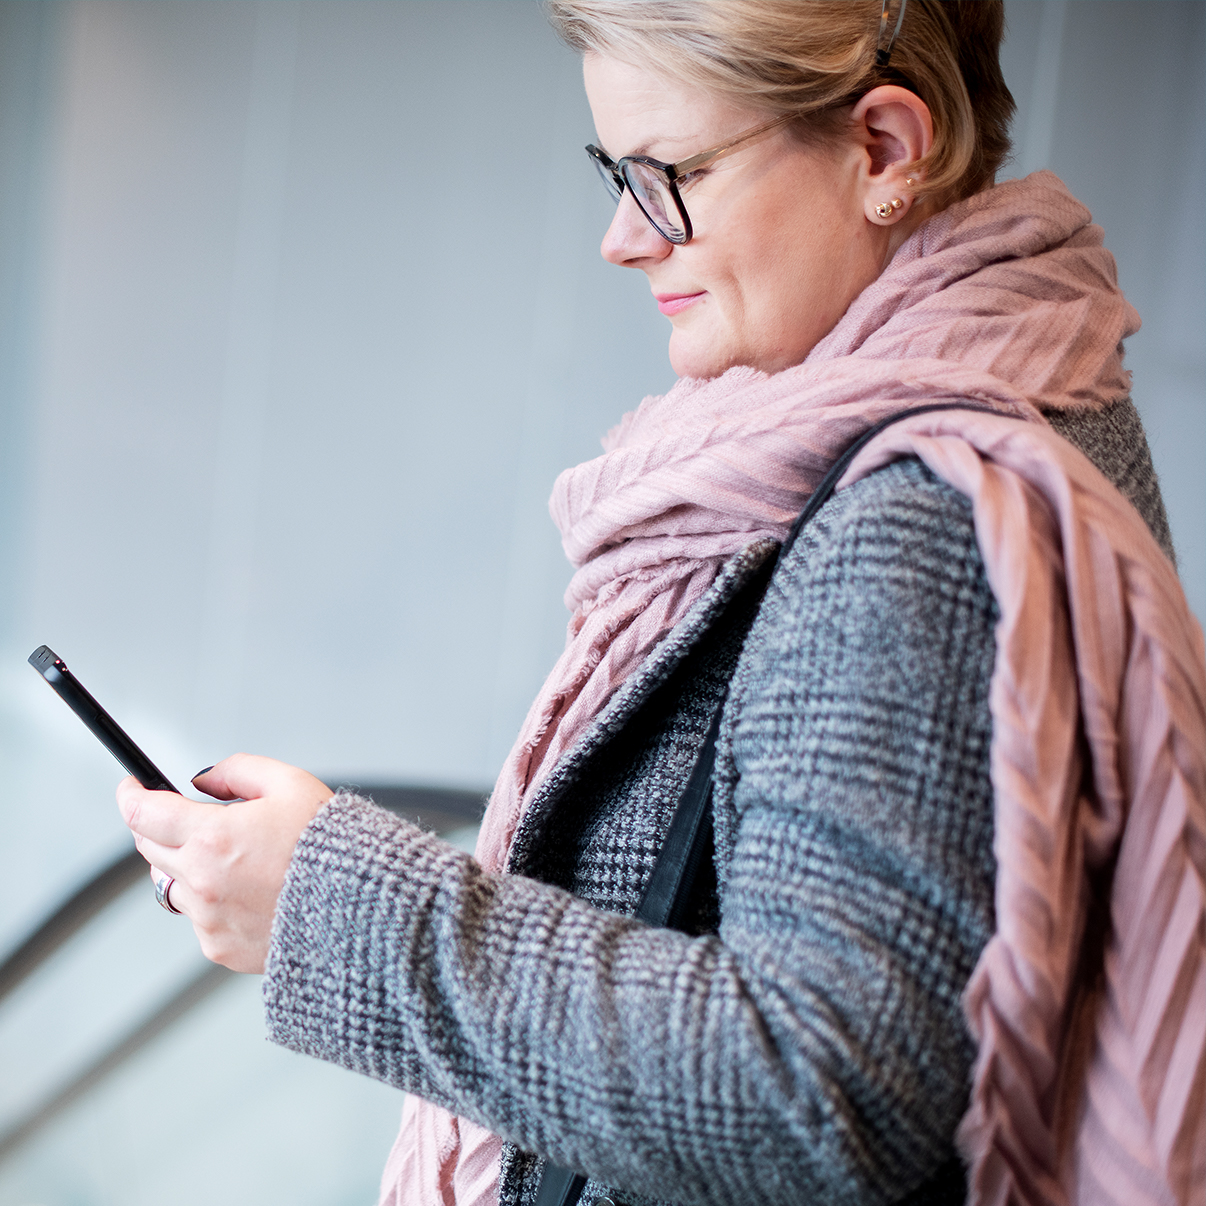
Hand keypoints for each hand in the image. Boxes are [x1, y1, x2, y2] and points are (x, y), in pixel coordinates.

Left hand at [116, 754, 332, 972]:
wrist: (362, 906)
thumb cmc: (333, 847)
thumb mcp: (291, 783)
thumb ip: (238, 771)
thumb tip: (204, 780)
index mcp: (213, 838)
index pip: (143, 814)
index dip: (131, 795)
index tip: (132, 788)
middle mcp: (202, 882)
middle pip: (149, 849)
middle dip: (160, 827)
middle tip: (189, 818)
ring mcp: (209, 920)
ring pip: (170, 886)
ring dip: (186, 867)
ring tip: (235, 859)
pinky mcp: (220, 948)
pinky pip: (197, 920)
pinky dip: (212, 901)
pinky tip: (251, 890)